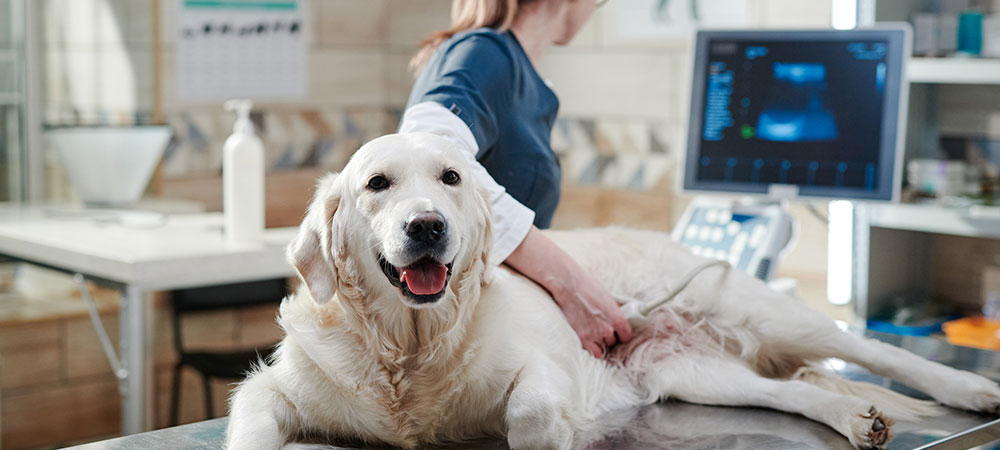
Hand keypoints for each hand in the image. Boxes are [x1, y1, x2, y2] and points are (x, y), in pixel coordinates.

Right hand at [504, 227, 632, 357]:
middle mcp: (608, 329)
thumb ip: (615, 312)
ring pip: (603, 348)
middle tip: (599, 328)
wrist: (570, 287)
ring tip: (592, 332)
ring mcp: (595, 335)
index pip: (627, 336)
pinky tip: (588, 341)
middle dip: (608, 336)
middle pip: (613, 342)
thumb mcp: (608, 298)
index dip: (621, 335)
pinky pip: (594, 352)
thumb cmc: (589, 288)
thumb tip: (621, 318)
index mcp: (618, 318)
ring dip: (599, 342)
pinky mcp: (583, 339)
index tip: (617, 333)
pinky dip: (592, 349)